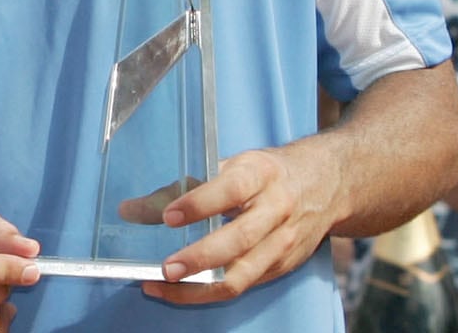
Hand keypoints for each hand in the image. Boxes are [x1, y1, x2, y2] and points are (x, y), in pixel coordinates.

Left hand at [143, 145, 342, 304]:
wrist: (328, 184)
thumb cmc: (268, 173)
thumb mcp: (233, 166)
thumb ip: (184, 187)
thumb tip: (129, 210)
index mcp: (260, 175)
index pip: (230, 189)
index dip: (199, 203)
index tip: (168, 216)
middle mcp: (276, 210)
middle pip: (239, 239)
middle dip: (200, 257)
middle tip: (166, 268)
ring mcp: (283, 242)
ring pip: (243, 273)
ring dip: (201, 285)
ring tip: (163, 286)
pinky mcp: (282, 266)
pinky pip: (244, 284)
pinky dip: (209, 291)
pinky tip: (180, 291)